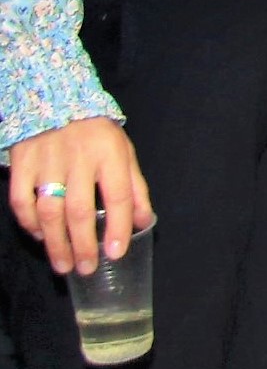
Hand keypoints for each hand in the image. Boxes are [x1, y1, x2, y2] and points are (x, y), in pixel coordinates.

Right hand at [11, 117, 151, 275]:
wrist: (56, 99)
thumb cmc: (95, 133)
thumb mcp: (123, 153)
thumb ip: (134, 187)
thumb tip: (144, 222)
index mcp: (110, 154)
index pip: (119, 196)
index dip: (118, 227)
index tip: (116, 253)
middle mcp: (78, 158)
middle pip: (79, 210)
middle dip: (83, 245)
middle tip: (86, 269)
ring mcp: (46, 161)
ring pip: (48, 211)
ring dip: (55, 243)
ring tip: (64, 265)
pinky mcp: (21, 163)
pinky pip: (21, 201)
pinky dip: (29, 223)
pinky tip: (40, 237)